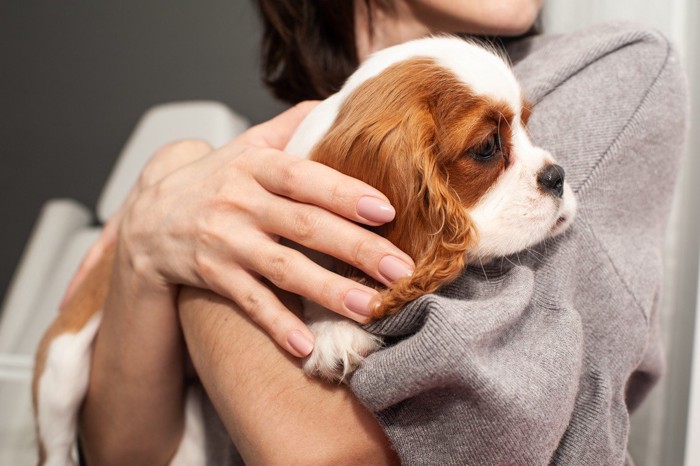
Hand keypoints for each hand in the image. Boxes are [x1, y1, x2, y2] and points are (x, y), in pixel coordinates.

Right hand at [70, 102, 414, 356]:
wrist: (148, 218)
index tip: (385, 210)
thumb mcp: (247, 145)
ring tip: (370, 308)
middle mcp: (240, 202)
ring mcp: (226, 241)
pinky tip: (305, 346)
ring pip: (283, 268)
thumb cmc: (214, 180)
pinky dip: (276, 324)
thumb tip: (340, 100)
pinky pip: (249, 303)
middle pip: (305, 225)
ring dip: (328, 290)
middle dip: (356, 248)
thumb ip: (291, 125)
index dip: (344, 192)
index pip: (304, 176)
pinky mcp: (213, 275)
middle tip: (401, 270)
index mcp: (255, 165)